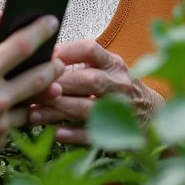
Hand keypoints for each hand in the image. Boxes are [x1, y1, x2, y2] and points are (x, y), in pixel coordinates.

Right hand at [0, 14, 65, 168]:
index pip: (21, 46)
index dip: (40, 31)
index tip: (50, 21)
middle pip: (41, 75)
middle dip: (53, 62)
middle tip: (57, 55)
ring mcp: (1, 122)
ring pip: (35, 100)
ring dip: (45, 87)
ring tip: (46, 77)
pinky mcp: (0, 140)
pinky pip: (19, 120)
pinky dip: (23, 108)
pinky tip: (17, 102)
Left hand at [28, 40, 164, 144]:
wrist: (152, 114)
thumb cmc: (115, 86)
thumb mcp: (105, 67)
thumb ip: (78, 60)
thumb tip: (40, 57)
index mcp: (113, 64)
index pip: (90, 50)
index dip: (66, 52)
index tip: (46, 57)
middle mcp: (119, 84)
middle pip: (89, 81)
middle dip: (58, 85)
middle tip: (32, 89)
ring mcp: (120, 110)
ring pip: (87, 108)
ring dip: (58, 111)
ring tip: (33, 112)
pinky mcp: (118, 133)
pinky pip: (94, 134)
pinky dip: (74, 134)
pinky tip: (56, 132)